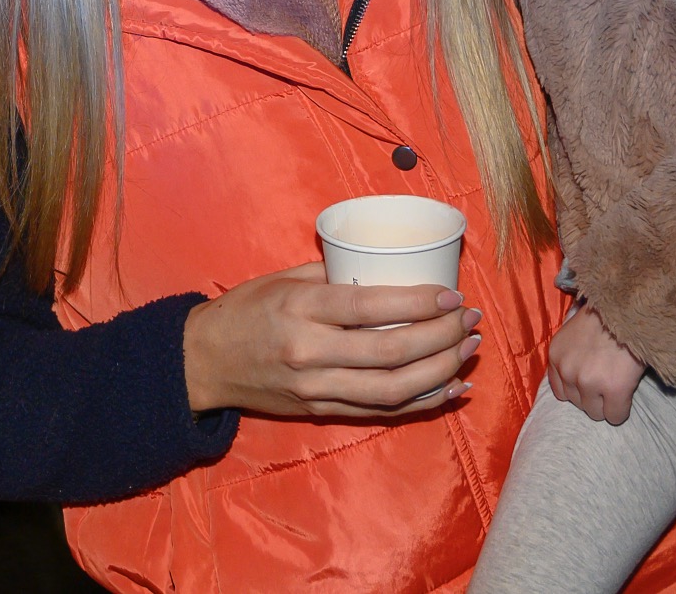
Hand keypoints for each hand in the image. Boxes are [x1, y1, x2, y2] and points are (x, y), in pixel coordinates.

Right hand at [182, 261, 481, 419]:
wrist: (204, 362)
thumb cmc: (247, 308)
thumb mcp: (285, 276)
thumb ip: (333, 272)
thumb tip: (386, 263)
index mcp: (302, 308)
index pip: (370, 308)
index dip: (418, 303)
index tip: (452, 294)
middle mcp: (311, 352)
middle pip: (390, 352)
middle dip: (441, 337)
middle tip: (471, 319)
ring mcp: (316, 388)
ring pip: (392, 390)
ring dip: (439, 371)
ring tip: (469, 350)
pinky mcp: (320, 411)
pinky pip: (380, 412)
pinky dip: (421, 403)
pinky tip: (450, 389)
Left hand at [547, 304, 645, 424]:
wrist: (629, 307)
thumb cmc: (604, 316)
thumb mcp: (574, 332)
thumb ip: (569, 356)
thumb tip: (573, 381)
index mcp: (555, 355)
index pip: (561, 393)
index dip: (579, 388)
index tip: (593, 378)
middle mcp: (568, 370)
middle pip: (579, 405)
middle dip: (595, 396)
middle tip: (608, 377)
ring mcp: (589, 382)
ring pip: (597, 413)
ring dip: (608, 402)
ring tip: (617, 380)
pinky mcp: (613, 389)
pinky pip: (615, 417)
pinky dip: (622, 409)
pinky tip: (627, 392)